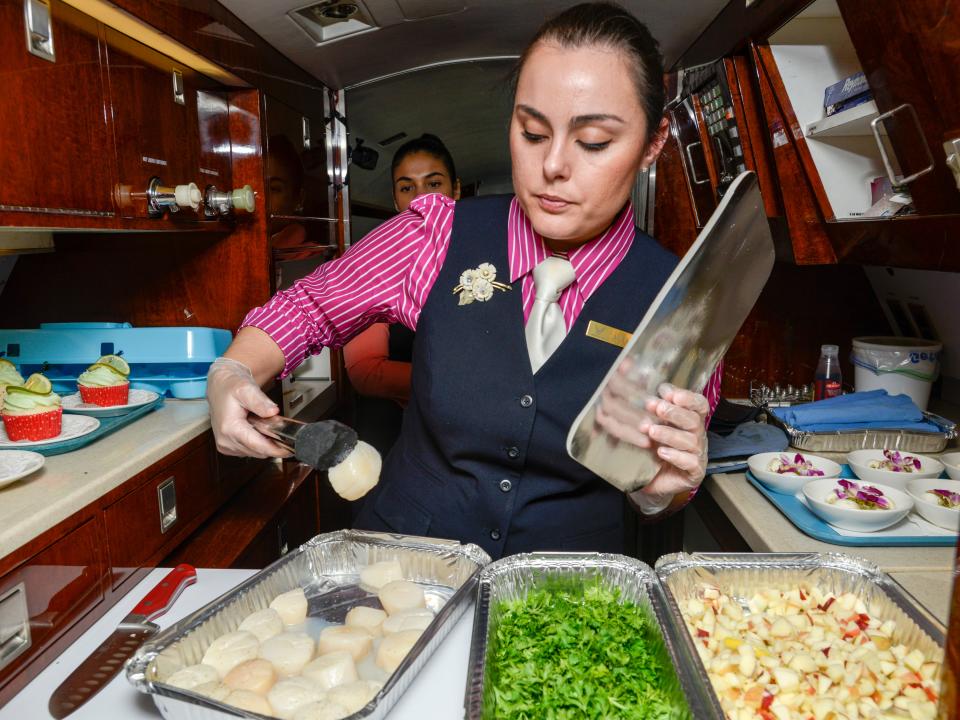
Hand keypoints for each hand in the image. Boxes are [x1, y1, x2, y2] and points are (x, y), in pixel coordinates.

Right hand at [206, 357, 289, 457]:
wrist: (220, 386)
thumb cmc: (231, 386)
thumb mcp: (247, 389)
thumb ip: (260, 402)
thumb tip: (273, 411)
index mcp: (229, 428)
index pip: (257, 446)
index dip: (276, 449)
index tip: (290, 449)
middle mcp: (225, 440)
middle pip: (258, 452)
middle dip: (272, 444)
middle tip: (281, 430)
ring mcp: (225, 445)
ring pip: (254, 453)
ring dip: (264, 444)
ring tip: (267, 427)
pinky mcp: (227, 447)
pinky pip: (248, 451)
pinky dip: (257, 444)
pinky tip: (258, 430)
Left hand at [629, 383, 708, 512]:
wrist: (651, 479)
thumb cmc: (653, 449)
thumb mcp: (652, 426)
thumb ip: (653, 411)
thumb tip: (645, 394)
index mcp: (691, 420)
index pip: (698, 404)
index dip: (687, 397)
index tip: (667, 393)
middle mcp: (697, 435)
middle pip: (694, 420)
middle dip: (674, 413)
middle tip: (657, 408)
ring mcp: (698, 454)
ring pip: (691, 440)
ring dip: (670, 434)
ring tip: (651, 431)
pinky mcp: (695, 472)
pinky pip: (690, 462)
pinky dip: (676, 455)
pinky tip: (661, 451)